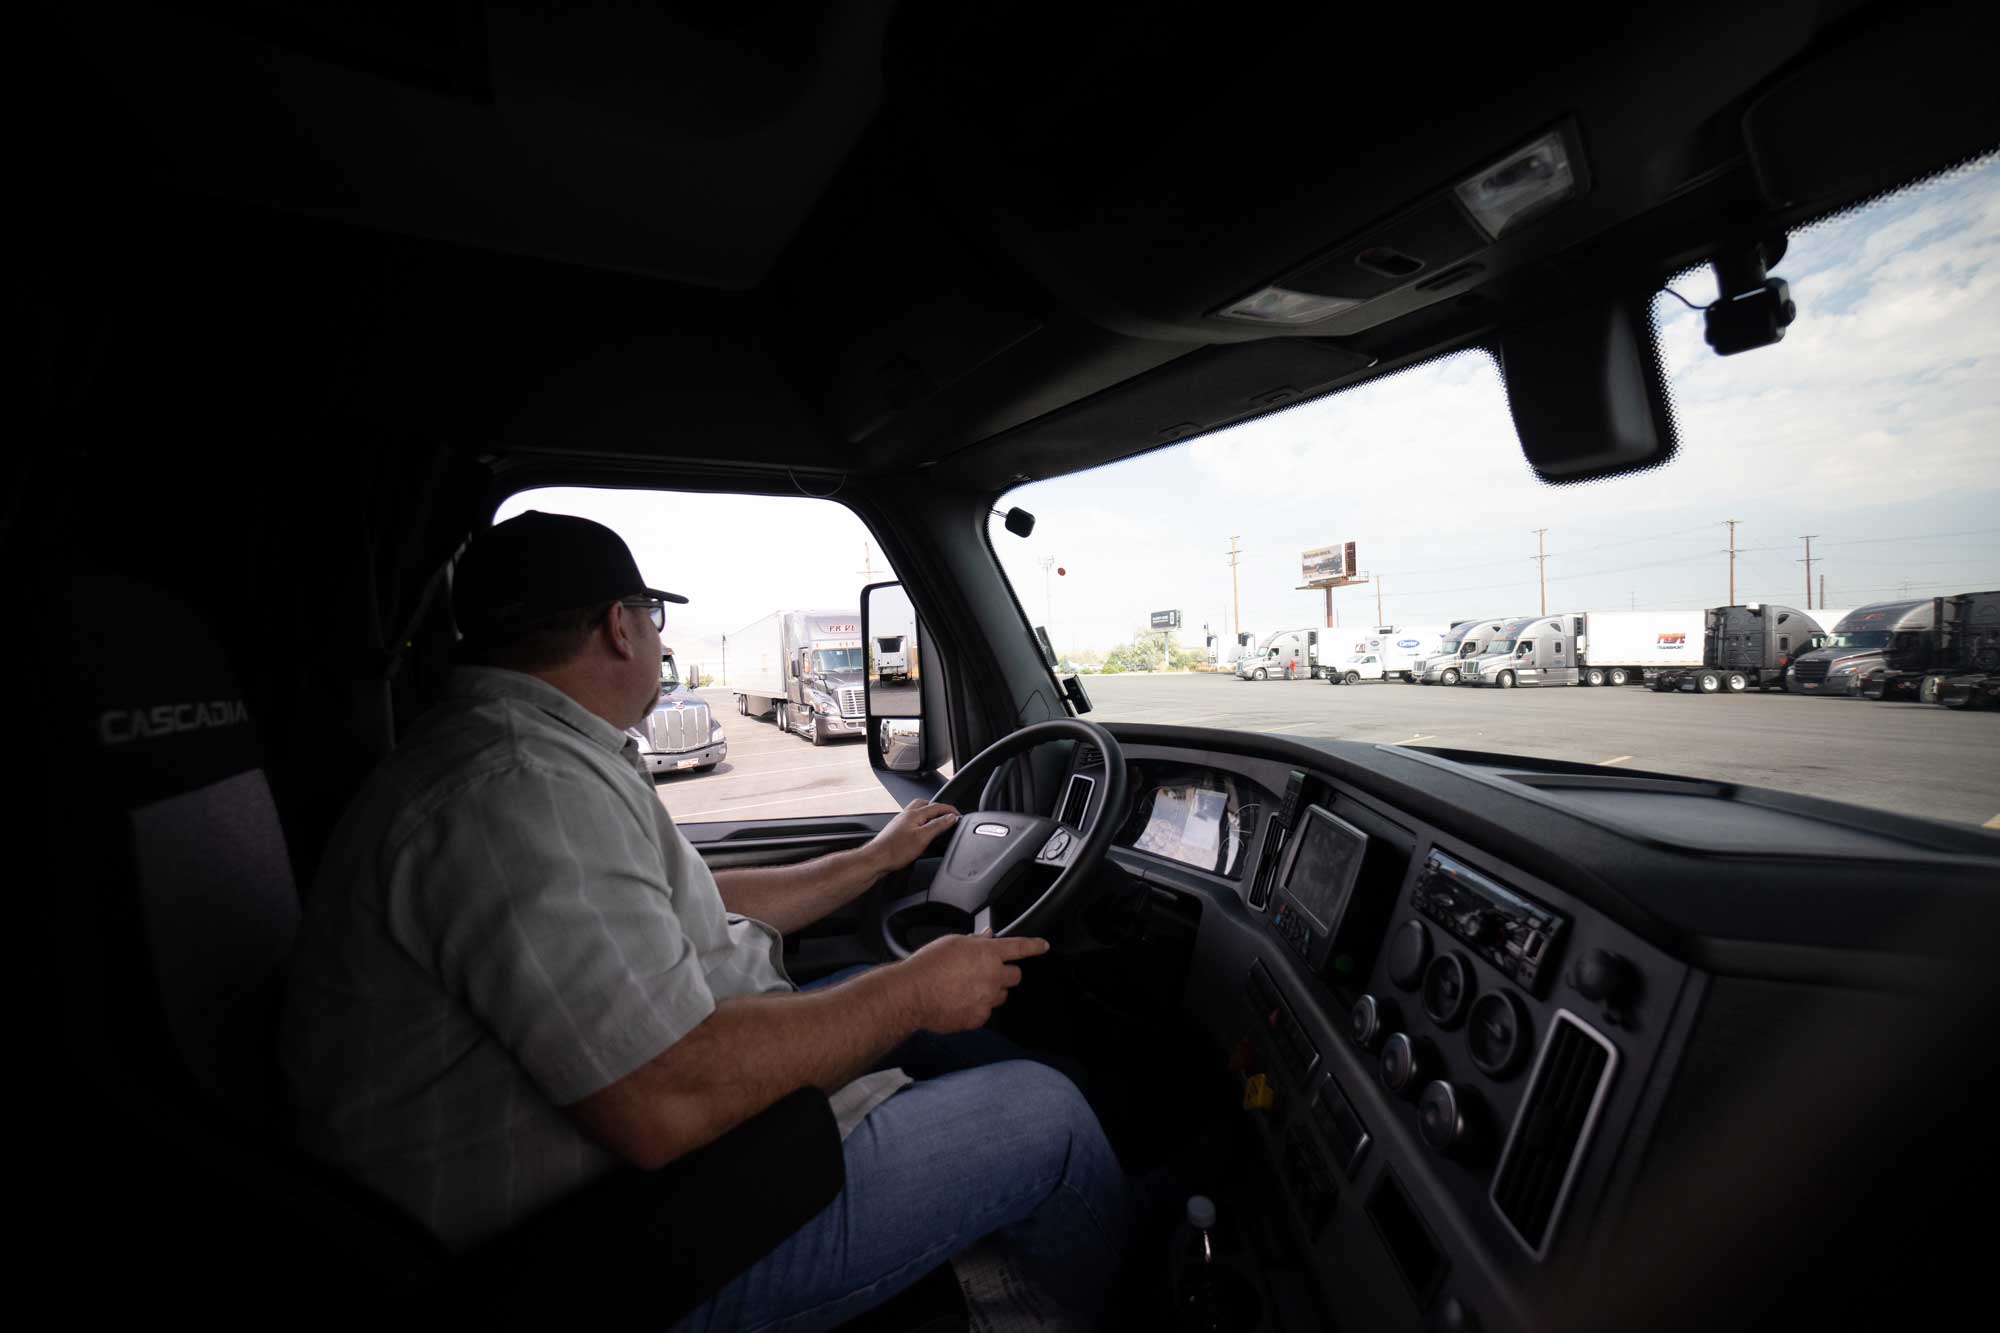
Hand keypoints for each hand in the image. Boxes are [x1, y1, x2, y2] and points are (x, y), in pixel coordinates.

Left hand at [865, 798, 959, 875]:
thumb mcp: (922, 838)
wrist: (876, 859)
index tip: (958, 815)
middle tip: (947, 815)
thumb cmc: (895, 851)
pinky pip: (912, 822)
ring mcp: (900, 823)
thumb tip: (951, 817)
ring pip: (918, 812)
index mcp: (914, 814)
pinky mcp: (897, 832)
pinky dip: (921, 823)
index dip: (950, 810)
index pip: (937, 806)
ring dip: (929, 814)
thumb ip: (938, 825)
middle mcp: (906, 815)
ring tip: (937, 822)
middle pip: (925, 804)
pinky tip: (922, 833)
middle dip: (938, 808)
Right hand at [897, 931, 1049, 1032]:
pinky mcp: (979, 1018)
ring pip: (1001, 996)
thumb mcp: (952, 943)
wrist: (913, 994)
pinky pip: (985, 1012)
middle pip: (1015, 976)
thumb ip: (975, 941)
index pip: (1019, 947)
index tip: (1043, 946)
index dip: (1034, 946)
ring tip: (966, 989)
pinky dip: (977, 1008)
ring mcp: (987, 999)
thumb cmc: (928, 966)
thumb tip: (987, 937)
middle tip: (986, 974)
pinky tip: (958, 1002)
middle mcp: (992, 976)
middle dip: (1004, 974)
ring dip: (991, 992)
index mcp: (987, 953)